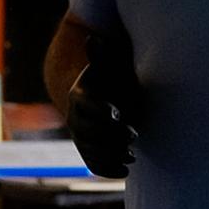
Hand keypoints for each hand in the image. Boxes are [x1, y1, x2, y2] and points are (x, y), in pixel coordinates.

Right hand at [67, 33, 139, 178]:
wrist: (107, 99)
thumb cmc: (112, 79)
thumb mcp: (110, 66)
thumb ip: (101, 56)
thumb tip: (93, 39)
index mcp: (79, 96)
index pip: (86, 105)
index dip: (101, 110)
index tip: (119, 114)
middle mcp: (74, 118)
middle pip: (86, 131)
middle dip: (109, 135)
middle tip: (134, 135)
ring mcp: (80, 137)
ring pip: (90, 150)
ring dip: (110, 154)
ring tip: (132, 154)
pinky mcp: (89, 152)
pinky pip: (92, 164)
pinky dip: (107, 169)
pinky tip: (125, 169)